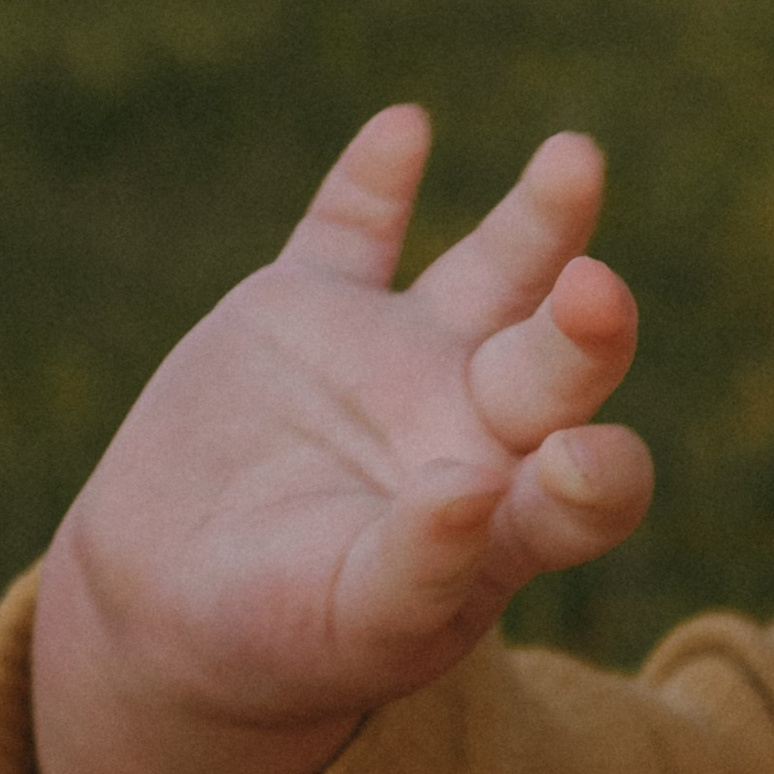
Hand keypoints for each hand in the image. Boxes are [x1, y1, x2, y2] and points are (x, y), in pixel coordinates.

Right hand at [32, 109, 652, 773]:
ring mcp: (398, 354)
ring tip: (576, 160)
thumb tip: (472, 492)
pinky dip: (373, 184)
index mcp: (511, 516)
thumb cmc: (287, 640)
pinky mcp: (308, 308)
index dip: (600, 474)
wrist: (173, 602)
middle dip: (585, 328)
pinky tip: (405, 132)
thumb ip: (420, 567)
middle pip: (555, 361)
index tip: (577, 465)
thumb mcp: (355, 623)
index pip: (593, 487)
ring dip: (538, 219)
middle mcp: (477, 420)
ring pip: (493, 273)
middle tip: (596, 293)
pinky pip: (348, 231)